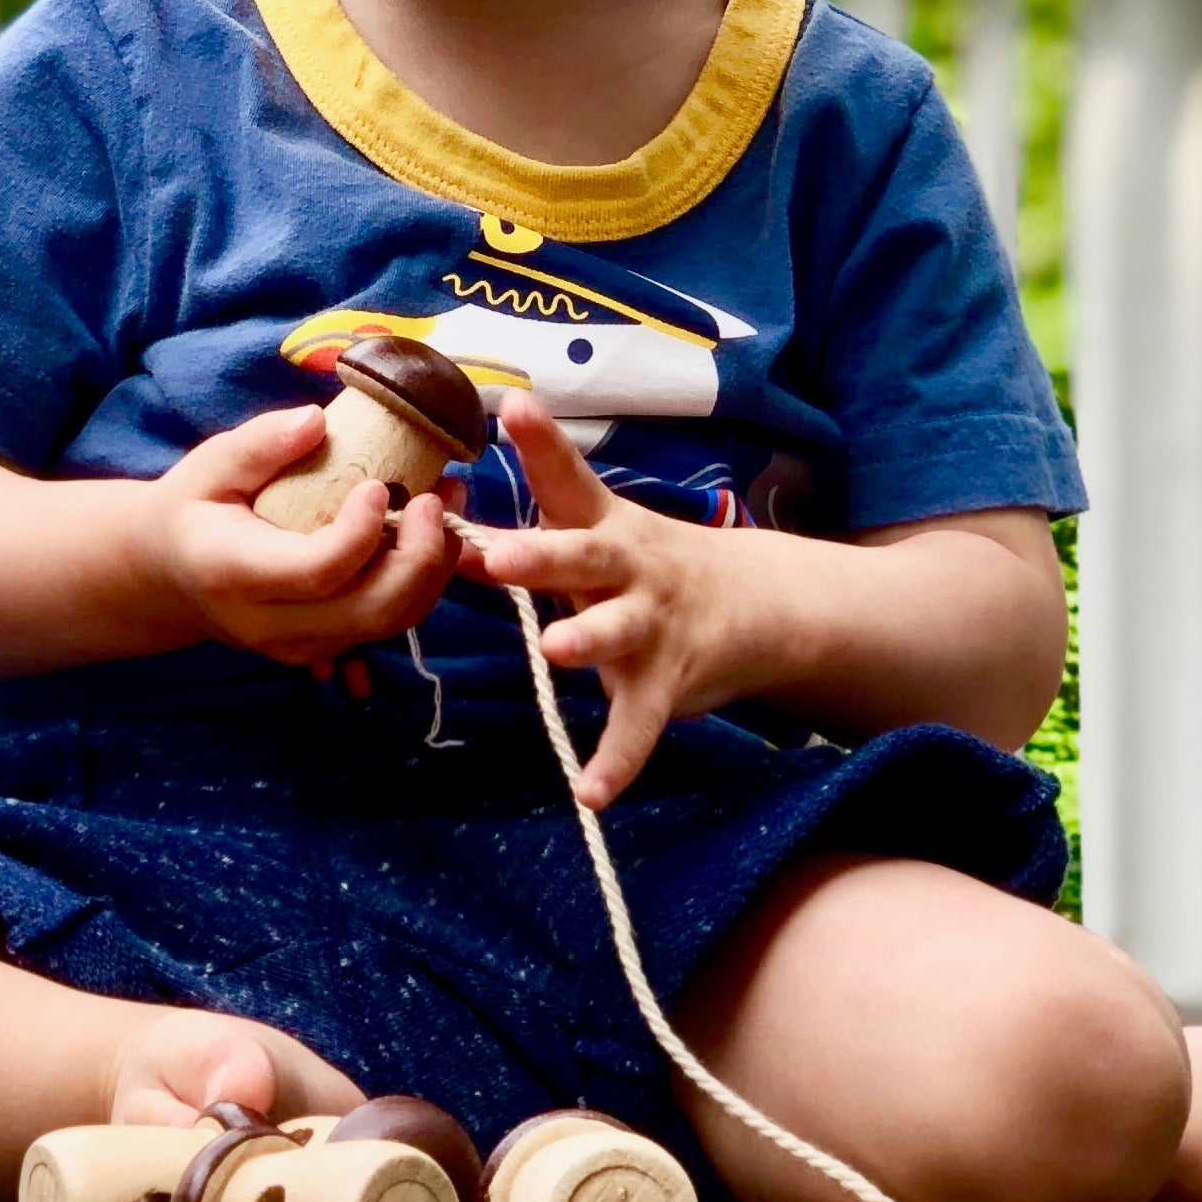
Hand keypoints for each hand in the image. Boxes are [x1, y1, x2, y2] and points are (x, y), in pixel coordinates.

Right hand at [135, 403, 457, 670]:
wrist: (171, 577)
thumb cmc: (192, 511)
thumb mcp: (209, 465)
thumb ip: (259, 444)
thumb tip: (316, 420)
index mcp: (237, 575)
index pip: (317, 572)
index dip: (361, 533)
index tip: (378, 486)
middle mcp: (273, 624)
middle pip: (371, 609)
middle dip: (421, 554)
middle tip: (438, 493)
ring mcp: (304, 645)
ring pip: (392, 622)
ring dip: (434, 566)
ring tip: (447, 501)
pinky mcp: (327, 647)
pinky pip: (390, 622)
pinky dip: (421, 580)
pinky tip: (428, 529)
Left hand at [451, 395, 768, 805]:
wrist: (758, 604)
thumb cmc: (646, 563)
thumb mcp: (600, 531)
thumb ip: (531, 524)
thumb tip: (443, 525)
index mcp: (604, 525)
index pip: (569, 479)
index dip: (543, 444)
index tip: (515, 407)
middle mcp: (629, 568)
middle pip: (585, 556)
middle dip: (543, 555)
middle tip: (498, 556)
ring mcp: (652, 625)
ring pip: (617, 632)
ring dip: (587, 640)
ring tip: (554, 652)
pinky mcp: (667, 683)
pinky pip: (638, 727)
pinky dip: (618, 761)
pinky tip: (590, 794)